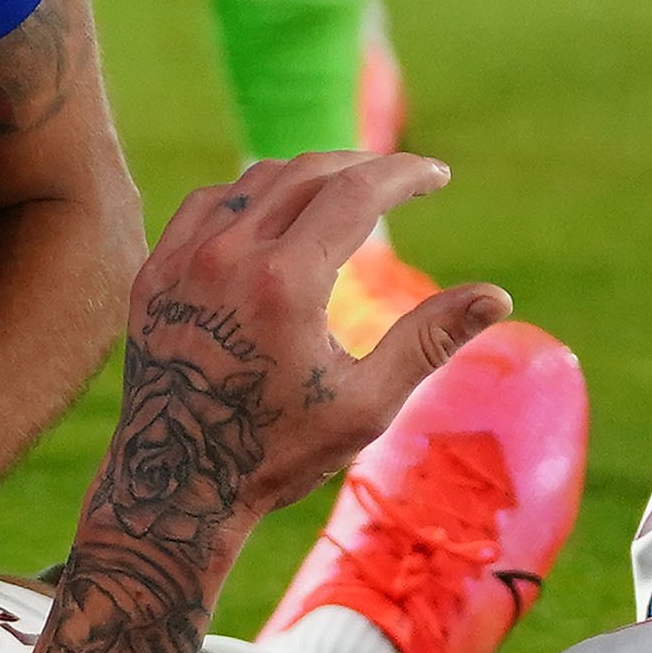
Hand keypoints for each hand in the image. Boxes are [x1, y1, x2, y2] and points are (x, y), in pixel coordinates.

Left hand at [123, 152, 506, 532]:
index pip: (356, 192)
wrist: (176, 485)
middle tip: (400, 180)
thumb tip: (498, 297)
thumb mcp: (366, 403)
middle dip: (363, 168)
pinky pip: (207, 206)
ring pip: (254, 182)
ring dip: (307, 176)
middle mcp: (228, 256)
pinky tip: (275, 213)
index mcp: (285, 283)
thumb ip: (429, 340)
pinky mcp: (153, 273)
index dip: (404, 175)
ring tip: (346, 192)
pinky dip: (250, 195)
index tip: (436, 175)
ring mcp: (182, 260)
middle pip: (306, 174)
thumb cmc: (277, 452)